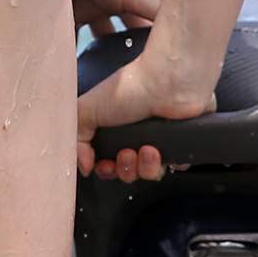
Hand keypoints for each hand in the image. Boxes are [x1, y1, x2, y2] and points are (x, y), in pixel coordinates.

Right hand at [75, 48, 218, 183]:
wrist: (168, 82)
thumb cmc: (129, 88)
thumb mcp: (87, 110)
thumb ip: (76, 139)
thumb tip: (83, 165)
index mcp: (113, 129)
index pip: (106, 163)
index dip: (104, 169)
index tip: (104, 164)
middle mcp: (135, 136)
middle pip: (127, 172)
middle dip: (125, 169)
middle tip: (127, 153)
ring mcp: (159, 141)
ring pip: (149, 174)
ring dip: (145, 167)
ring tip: (148, 149)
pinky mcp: (181, 144)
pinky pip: (174, 167)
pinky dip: (168, 163)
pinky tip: (163, 149)